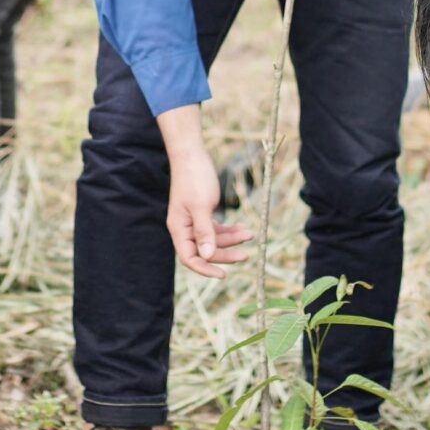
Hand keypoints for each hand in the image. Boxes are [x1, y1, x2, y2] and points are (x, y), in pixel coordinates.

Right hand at [161, 125, 249, 278]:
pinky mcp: (203, 213)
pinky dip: (229, 229)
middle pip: (205, 251)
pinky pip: (217, 228)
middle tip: (246, 255)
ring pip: (214, 239)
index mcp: (179, 229)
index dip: (205, 269)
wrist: (192, 154)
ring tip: (250, 234)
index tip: (223, 275)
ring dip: (232, 239)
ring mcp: (194, 221)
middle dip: (225, 253)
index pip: (190, 258)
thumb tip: (207, 256)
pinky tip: (242, 228)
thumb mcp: (201, 206)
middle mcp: (185, 228)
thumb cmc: (194, 178)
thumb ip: (204, 232)